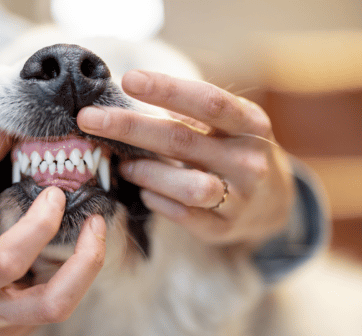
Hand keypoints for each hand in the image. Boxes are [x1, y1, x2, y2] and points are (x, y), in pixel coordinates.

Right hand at [0, 132, 105, 335]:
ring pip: (63, 307)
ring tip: (94, 228)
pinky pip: (59, 302)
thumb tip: (6, 133)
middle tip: (96, 221)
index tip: (54, 193)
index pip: (5, 261)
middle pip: (52, 304)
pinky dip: (76, 272)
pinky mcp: (23, 325)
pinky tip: (73, 244)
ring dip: (88, 267)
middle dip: (86, 262)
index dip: (37, 226)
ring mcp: (8, 324)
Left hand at [77, 70, 294, 246]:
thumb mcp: (226, 125)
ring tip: (124, 166)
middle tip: (89, 119)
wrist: (274, 203)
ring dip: (145, 172)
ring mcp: (239, 198)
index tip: (128, 79)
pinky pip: (182, 215)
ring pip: (186, 185)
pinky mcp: (223, 228)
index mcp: (251, 124)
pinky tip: (145, 191)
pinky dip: (156, 200)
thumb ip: (188, 112)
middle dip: (129, 128)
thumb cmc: (235, 151)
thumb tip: (129, 92)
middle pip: (182, 140)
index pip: (208, 102)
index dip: (167, 89)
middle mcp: (249, 160)